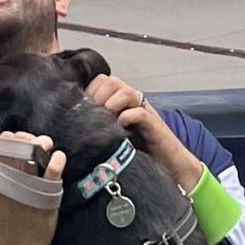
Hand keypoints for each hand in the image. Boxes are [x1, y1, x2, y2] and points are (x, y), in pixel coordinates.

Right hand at [0, 131, 65, 244]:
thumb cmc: (6, 221)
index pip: (0, 145)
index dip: (11, 138)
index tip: (19, 140)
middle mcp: (9, 177)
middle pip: (17, 144)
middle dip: (27, 137)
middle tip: (36, 142)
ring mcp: (29, 185)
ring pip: (34, 152)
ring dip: (42, 143)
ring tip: (46, 145)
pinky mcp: (48, 194)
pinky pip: (53, 172)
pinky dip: (57, 160)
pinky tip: (59, 157)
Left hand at [85, 74, 205, 192]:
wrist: (169, 164)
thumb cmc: (140, 150)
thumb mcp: (114, 134)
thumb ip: (100, 124)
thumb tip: (75, 124)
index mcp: (121, 102)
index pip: (102, 81)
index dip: (91, 90)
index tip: (84, 107)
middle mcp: (133, 102)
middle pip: (112, 81)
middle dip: (99, 94)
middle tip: (95, 113)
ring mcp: (144, 111)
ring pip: (126, 92)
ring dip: (113, 102)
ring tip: (107, 117)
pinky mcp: (154, 125)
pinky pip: (140, 112)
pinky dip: (128, 116)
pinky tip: (121, 125)